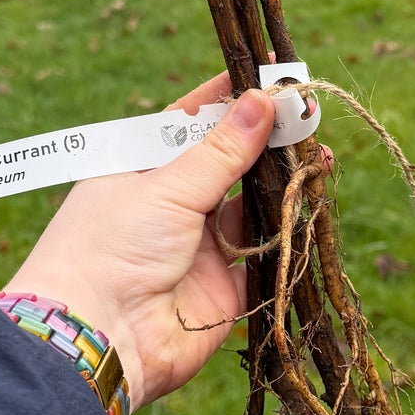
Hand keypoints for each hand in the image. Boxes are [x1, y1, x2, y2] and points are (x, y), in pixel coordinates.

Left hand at [0, 71, 276, 412]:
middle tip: (306, 116)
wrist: (96, 338)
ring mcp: (197, 249)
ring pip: (250, 209)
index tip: (267, 76)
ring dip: (282, 186)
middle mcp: (168, 207)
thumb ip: (220, 150)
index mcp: (139, 171)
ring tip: (319, 155)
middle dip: (266, 143)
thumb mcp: (165, 187)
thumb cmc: (110, 247)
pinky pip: (263, 257)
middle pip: (226, 165)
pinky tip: (310, 204)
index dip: (227, 100)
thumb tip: (261, 100)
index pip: (186, 123)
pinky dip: (287, 235)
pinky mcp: (222, 292)